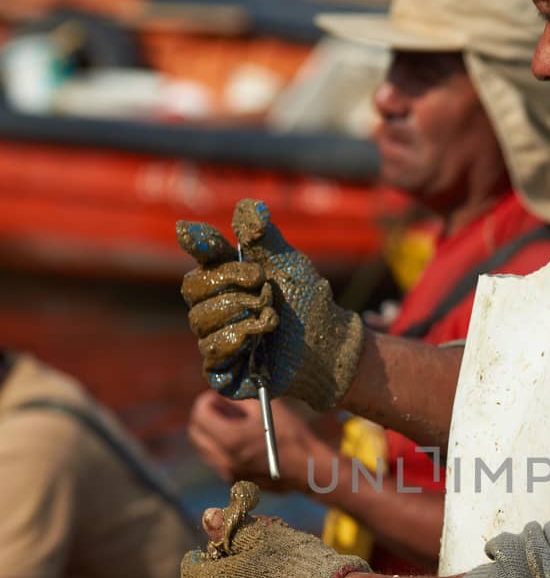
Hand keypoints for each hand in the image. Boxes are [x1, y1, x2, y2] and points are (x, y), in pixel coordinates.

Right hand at [177, 199, 364, 408]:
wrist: (329, 343)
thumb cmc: (307, 301)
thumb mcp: (287, 261)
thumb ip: (264, 234)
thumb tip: (247, 206)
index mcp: (223, 278)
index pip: (199, 258)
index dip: (204, 247)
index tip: (205, 238)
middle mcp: (213, 308)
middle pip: (192, 289)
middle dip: (232, 286)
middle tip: (265, 290)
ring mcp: (216, 339)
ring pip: (200, 322)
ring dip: (241, 314)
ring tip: (272, 316)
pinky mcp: (222, 370)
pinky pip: (211, 352)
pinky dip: (238, 339)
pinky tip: (261, 338)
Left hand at [187, 391, 322, 492]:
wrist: (307, 469)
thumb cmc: (291, 435)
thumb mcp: (266, 408)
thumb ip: (240, 400)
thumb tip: (224, 394)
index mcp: (231, 438)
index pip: (200, 415)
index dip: (207, 401)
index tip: (218, 396)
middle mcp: (224, 458)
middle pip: (196, 433)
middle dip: (204, 417)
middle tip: (220, 408)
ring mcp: (228, 472)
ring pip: (204, 448)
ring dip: (211, 433)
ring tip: (232, 424)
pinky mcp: (234, 481)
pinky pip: (216, 460)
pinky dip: (221, 447)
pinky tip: (241, 441)